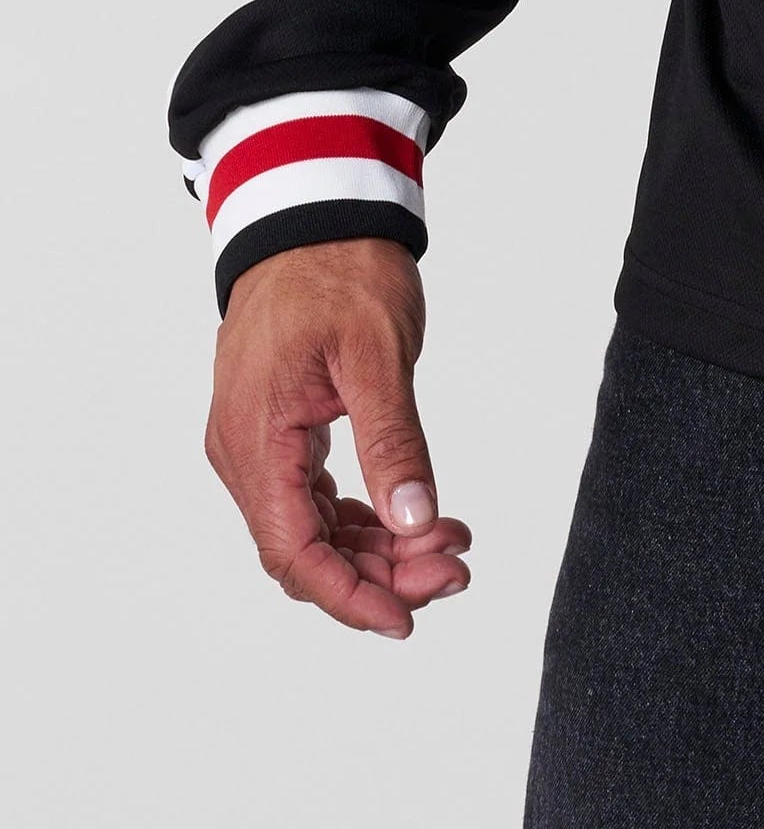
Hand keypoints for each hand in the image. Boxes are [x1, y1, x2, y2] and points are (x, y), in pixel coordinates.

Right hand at [205, 238, 471, 637]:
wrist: (313, 211)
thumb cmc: (340, 267)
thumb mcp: (377, 353)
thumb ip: (394, 440)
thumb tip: (417, 520)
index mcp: (257, 438)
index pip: (294, 551)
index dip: (350, 596)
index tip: (408, 617)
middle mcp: (243, 450)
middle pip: (306, 548)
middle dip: (381, 572)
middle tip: (454, 566)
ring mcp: (257, 441)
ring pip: (313, 526)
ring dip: (378, 546)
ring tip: (449, 543)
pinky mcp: (279, 428)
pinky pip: (315, 495)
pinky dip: (365, 513)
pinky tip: (418, 516)